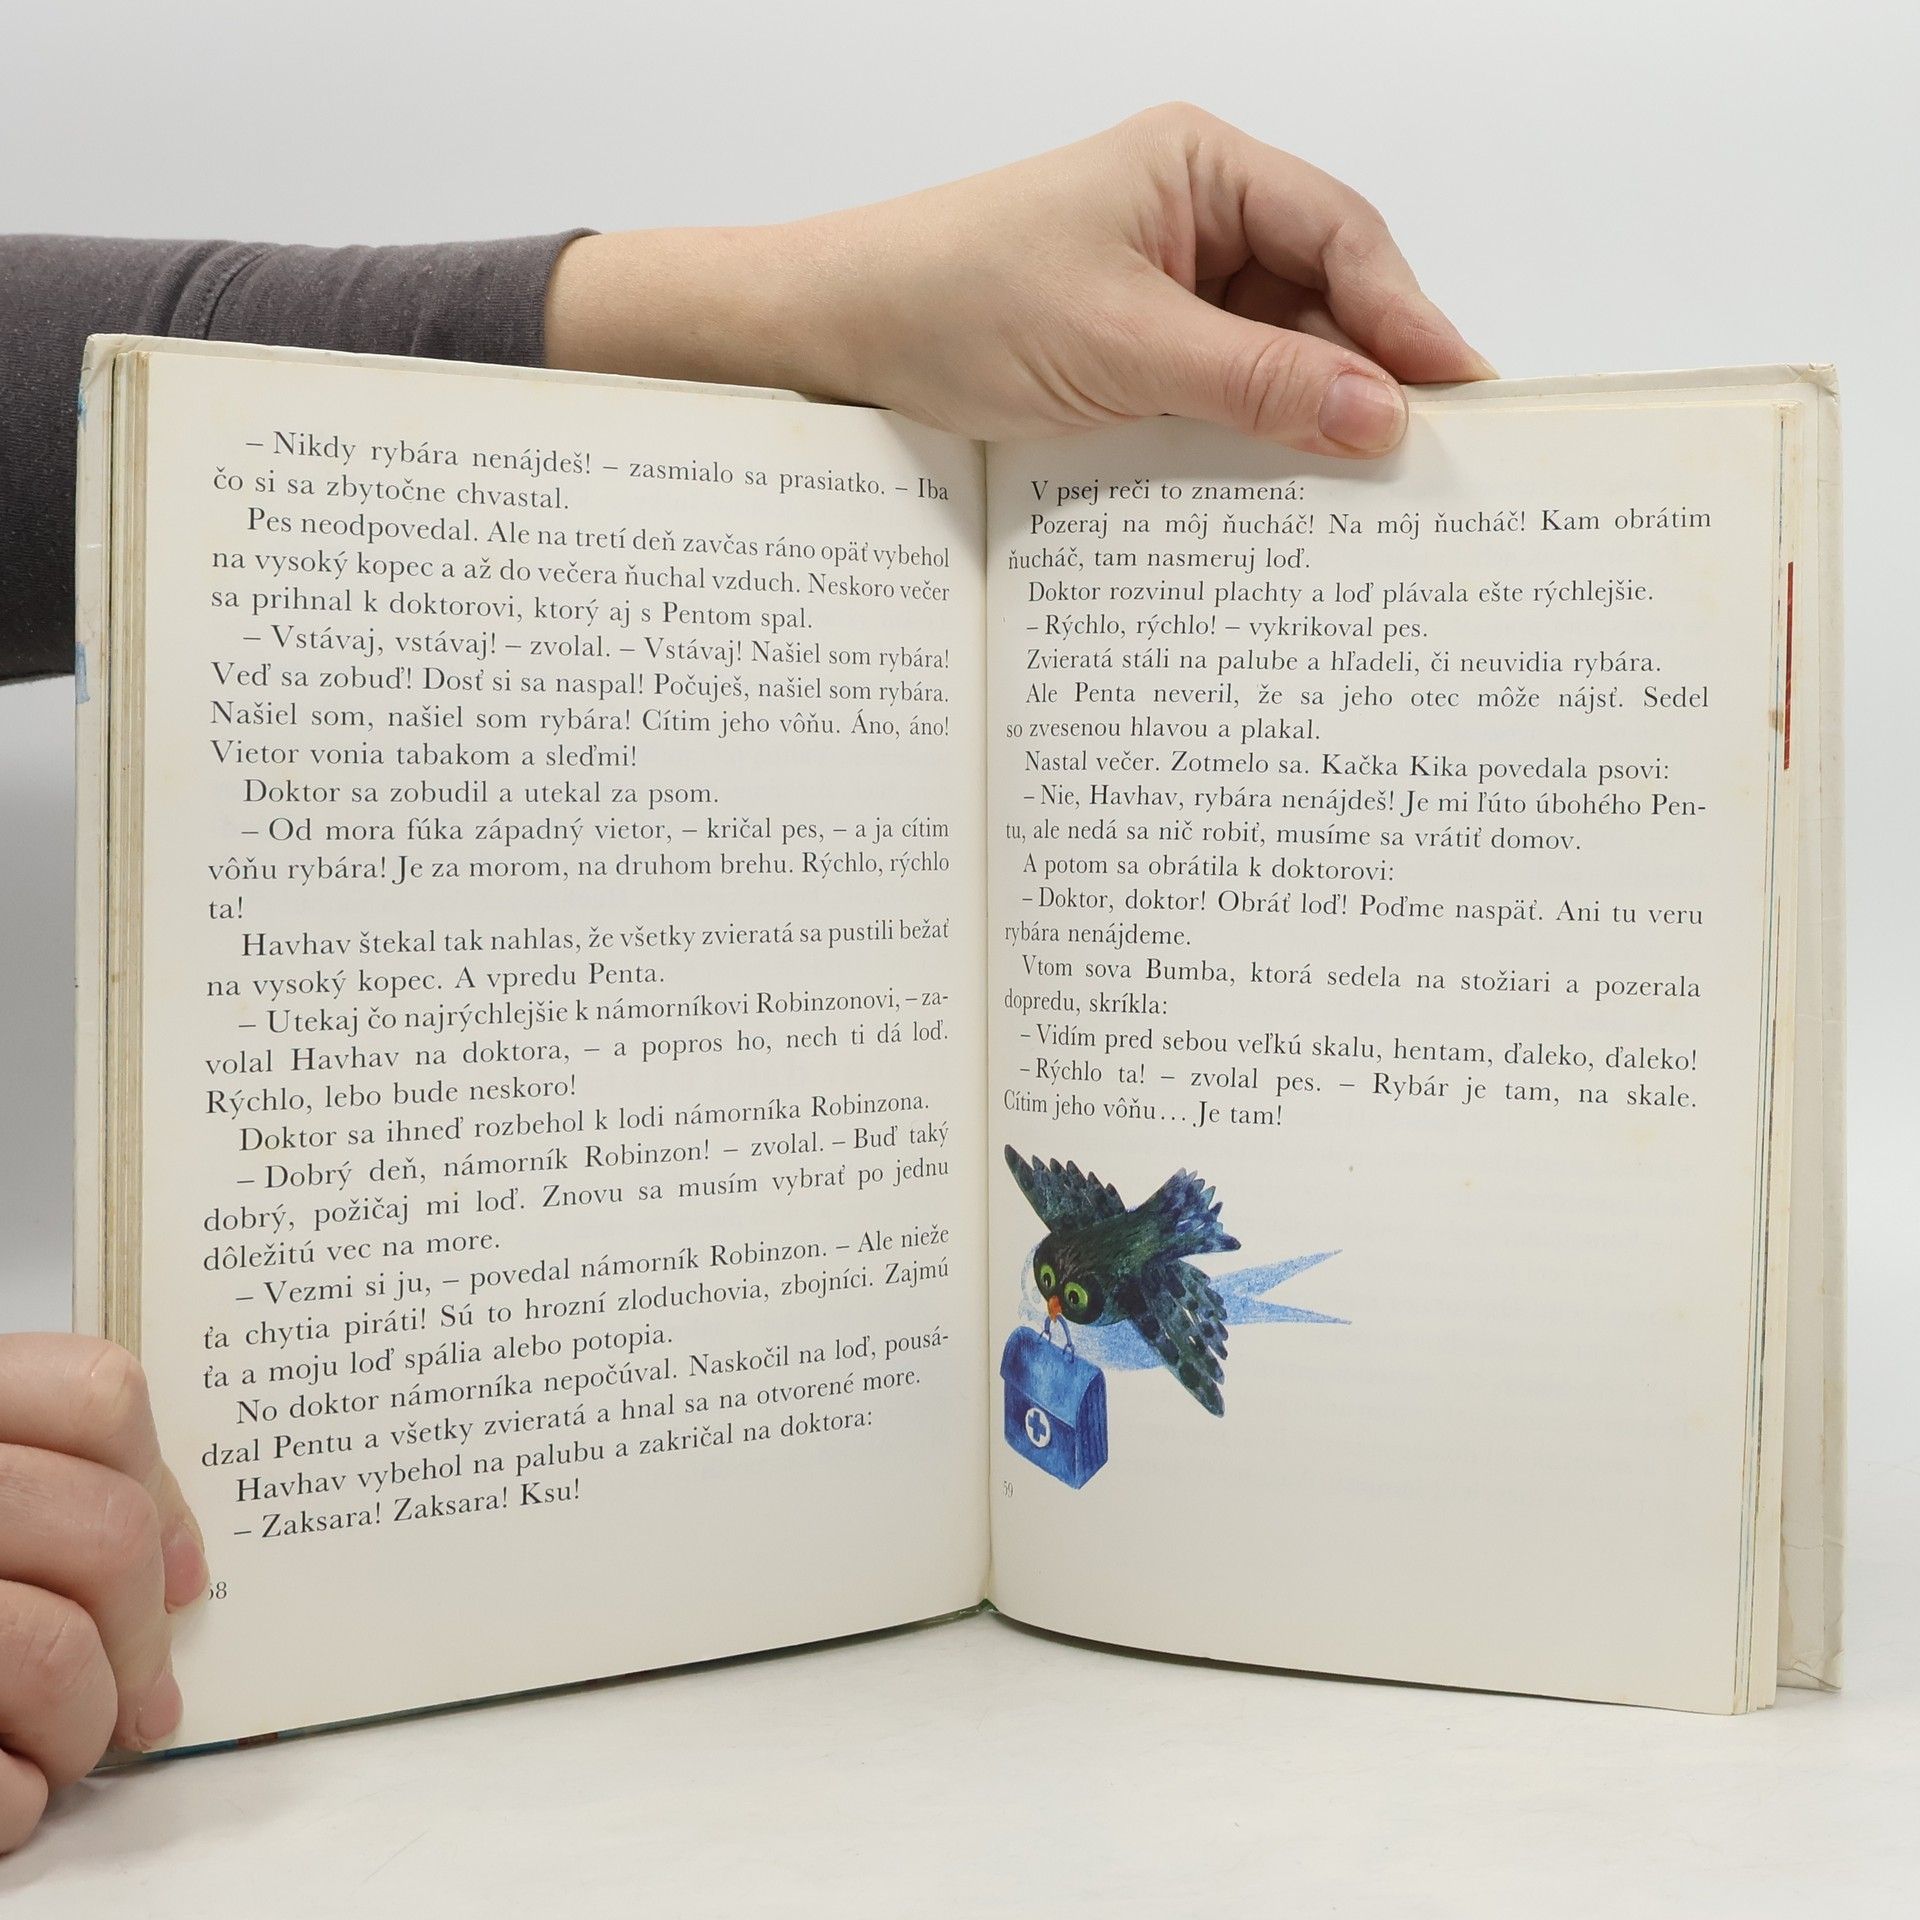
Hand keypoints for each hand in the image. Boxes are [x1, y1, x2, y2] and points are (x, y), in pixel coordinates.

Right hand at [0, 1335, 206, 1852]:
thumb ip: (47, 1495)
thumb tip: (176, 1576)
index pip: (96, 1399)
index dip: (161, 1490)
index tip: (177, 1575)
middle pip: (108, 1534)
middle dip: (142, 1638)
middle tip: (137, 1696)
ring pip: (56, 1655)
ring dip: (84, 1725)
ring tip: (60, 1747)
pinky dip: (16, 1801)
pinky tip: (3, 1795)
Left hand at [546, 103, 1491, 456]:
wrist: (836, 339)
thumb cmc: (954, 300)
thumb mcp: (1119, 346)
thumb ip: (1256, 382)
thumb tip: (1380, 416)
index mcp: (1200, 169)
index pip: (1341, 238)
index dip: (1409, 320)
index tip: (1462, 398)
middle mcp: (1195, 218)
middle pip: (1322, 298)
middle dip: (1369, 377)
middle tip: (1430, 466)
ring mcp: (1166, 288)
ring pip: (1277, 354)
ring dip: (1310, 419)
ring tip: (1364, 496)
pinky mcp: (1136, 353)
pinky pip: (1223, 393)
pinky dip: (1252, 439)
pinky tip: (1279, 491)